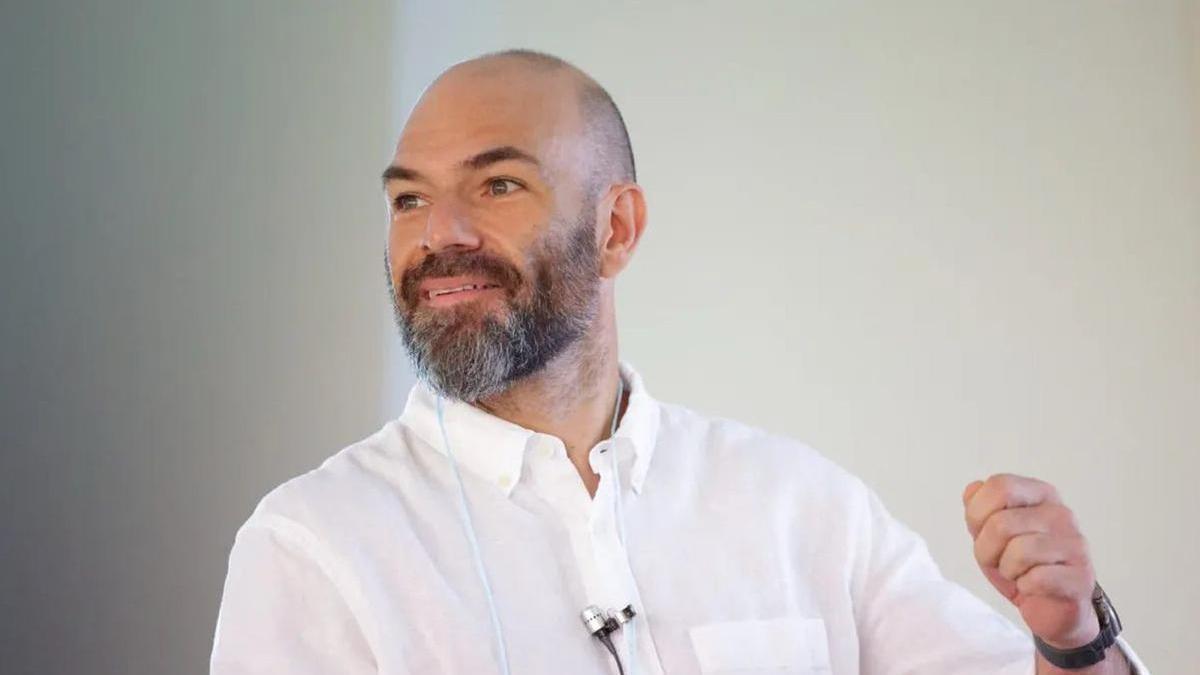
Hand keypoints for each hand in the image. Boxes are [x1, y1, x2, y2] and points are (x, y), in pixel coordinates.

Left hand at [963, 473, 1099, 649]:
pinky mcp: (1081, 576)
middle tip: (998, 562)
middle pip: (1001, 523)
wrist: (1051, 608)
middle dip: (987, 550)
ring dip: (1007, 570)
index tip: (983, 533)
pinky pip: (1036, 579)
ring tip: (1017, 574)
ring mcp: (1074, 544)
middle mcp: (1060, 513)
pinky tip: (1033, 587)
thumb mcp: (989, 533)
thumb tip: (974, 488)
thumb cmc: (1020, 566)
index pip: (999, 486)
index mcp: (1039, 494)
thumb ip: (978, 508)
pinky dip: (1025, 587)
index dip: (978, 514)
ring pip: (1018, 552)